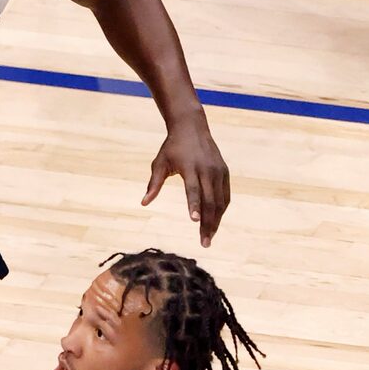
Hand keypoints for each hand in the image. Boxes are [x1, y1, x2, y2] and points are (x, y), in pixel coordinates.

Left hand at [142, 112, 230, 246]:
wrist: (192, 127)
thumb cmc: (172, 147)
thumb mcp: (160, 163)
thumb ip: (154, 183)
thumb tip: (144, 202)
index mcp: (191, 167)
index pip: (193, 190)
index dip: (194, 206)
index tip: (195, 221)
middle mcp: (207, 169)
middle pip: (209, 201)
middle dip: (207, 223)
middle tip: (204, 243)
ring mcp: (218, 171)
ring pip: (220, 201)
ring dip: (215, 221)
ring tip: (208, 238)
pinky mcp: (224, 172)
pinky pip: (225, 196)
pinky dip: (221, 210)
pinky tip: (215, 223)